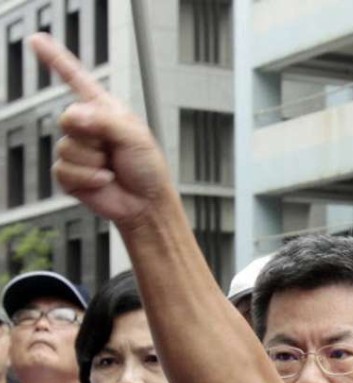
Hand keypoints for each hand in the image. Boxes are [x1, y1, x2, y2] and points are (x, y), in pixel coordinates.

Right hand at [29, 32, 173, 229]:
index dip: (55, 59)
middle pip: (68, 120)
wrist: (146, 203)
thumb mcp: (135, 138)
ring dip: (94, 162)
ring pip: (67, 149)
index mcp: (103, 110)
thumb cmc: (148, 168)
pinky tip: (104, 181)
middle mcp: (86, 127)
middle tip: (115, 151)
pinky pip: (64, 171)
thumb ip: (105, 121)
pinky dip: (88, 178)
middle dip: (94, 139)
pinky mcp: (69, 174)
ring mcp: (75, 150)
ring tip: (111, 168)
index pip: (75, 79)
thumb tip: (71, 115)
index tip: (36, 40)